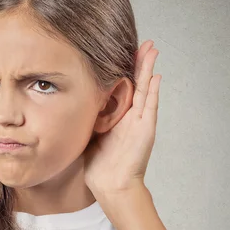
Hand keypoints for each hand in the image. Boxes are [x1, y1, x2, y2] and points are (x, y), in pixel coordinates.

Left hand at [83, 40, 161, 201]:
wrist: (112, 187)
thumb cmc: (100, 166)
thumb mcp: (90, 135)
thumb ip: (88, 119)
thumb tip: (72, 104)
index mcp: (118, 117)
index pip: (122, 87)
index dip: (123, 69)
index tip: (121, 51)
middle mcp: (131, 117)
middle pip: (137, 83)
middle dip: (139, 62)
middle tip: (144, 42)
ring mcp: (140, 122)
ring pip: (146, 89)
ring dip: (149, 69)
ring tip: (152, 49)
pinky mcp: (145, 131)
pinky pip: (150, 107)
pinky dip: (154, 91)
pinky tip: (156, 76)